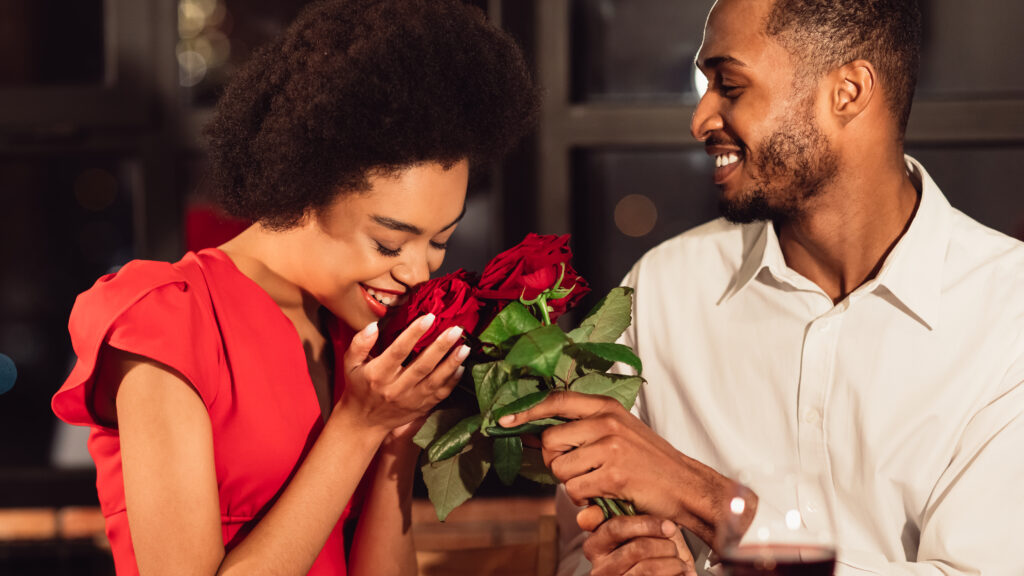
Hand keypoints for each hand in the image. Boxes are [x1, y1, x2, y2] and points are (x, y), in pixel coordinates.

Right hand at [337, 315, 468, 434]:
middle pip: (422, 366)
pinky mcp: (421, 407)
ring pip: (435, 381)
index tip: (430, 318)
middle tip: (456, 330)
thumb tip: (374, 326)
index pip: (398, 351)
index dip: (414, 334)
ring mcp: (410, 400)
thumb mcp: (350, 364)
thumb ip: (360, 344)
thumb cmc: (358, 387)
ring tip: (464, 347)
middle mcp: (395, 388)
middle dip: (441, 347)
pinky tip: (461, 367)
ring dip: (451, 364)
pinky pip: (440, 394)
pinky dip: (452, 381)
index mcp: (378, 374)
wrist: (364, 422)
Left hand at [499, 391, 733, 545]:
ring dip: (571, 483)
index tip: (504, 420)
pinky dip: (585, 499)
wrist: (684, 485)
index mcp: (606, 407)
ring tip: (596, 482)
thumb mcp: (619, 431)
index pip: (556, 400)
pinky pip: (576, 490)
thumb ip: (583, 428)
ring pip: (560, 469)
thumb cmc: (648, 461)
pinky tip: (605, 495)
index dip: (527, 410)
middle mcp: (606, 422)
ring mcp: (611, 447)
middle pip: (551, 441)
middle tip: (576, 471)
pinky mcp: (613, 474)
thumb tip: (537, 433)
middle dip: (555, 462)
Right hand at [583, 514, 696, 575]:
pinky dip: (676, 574)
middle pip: (636, 548)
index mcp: (596, 545)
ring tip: (681, 563)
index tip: (669, 526)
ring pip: (648, 568)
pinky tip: (681, 573)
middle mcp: (600, 567)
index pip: (616, 528)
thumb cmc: (651, 556)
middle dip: (665, 546)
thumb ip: (636, 523)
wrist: (659, 575)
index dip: (646, 525)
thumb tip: (647, 518)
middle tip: (675, 548)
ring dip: (673, 563)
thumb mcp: (641, 535)